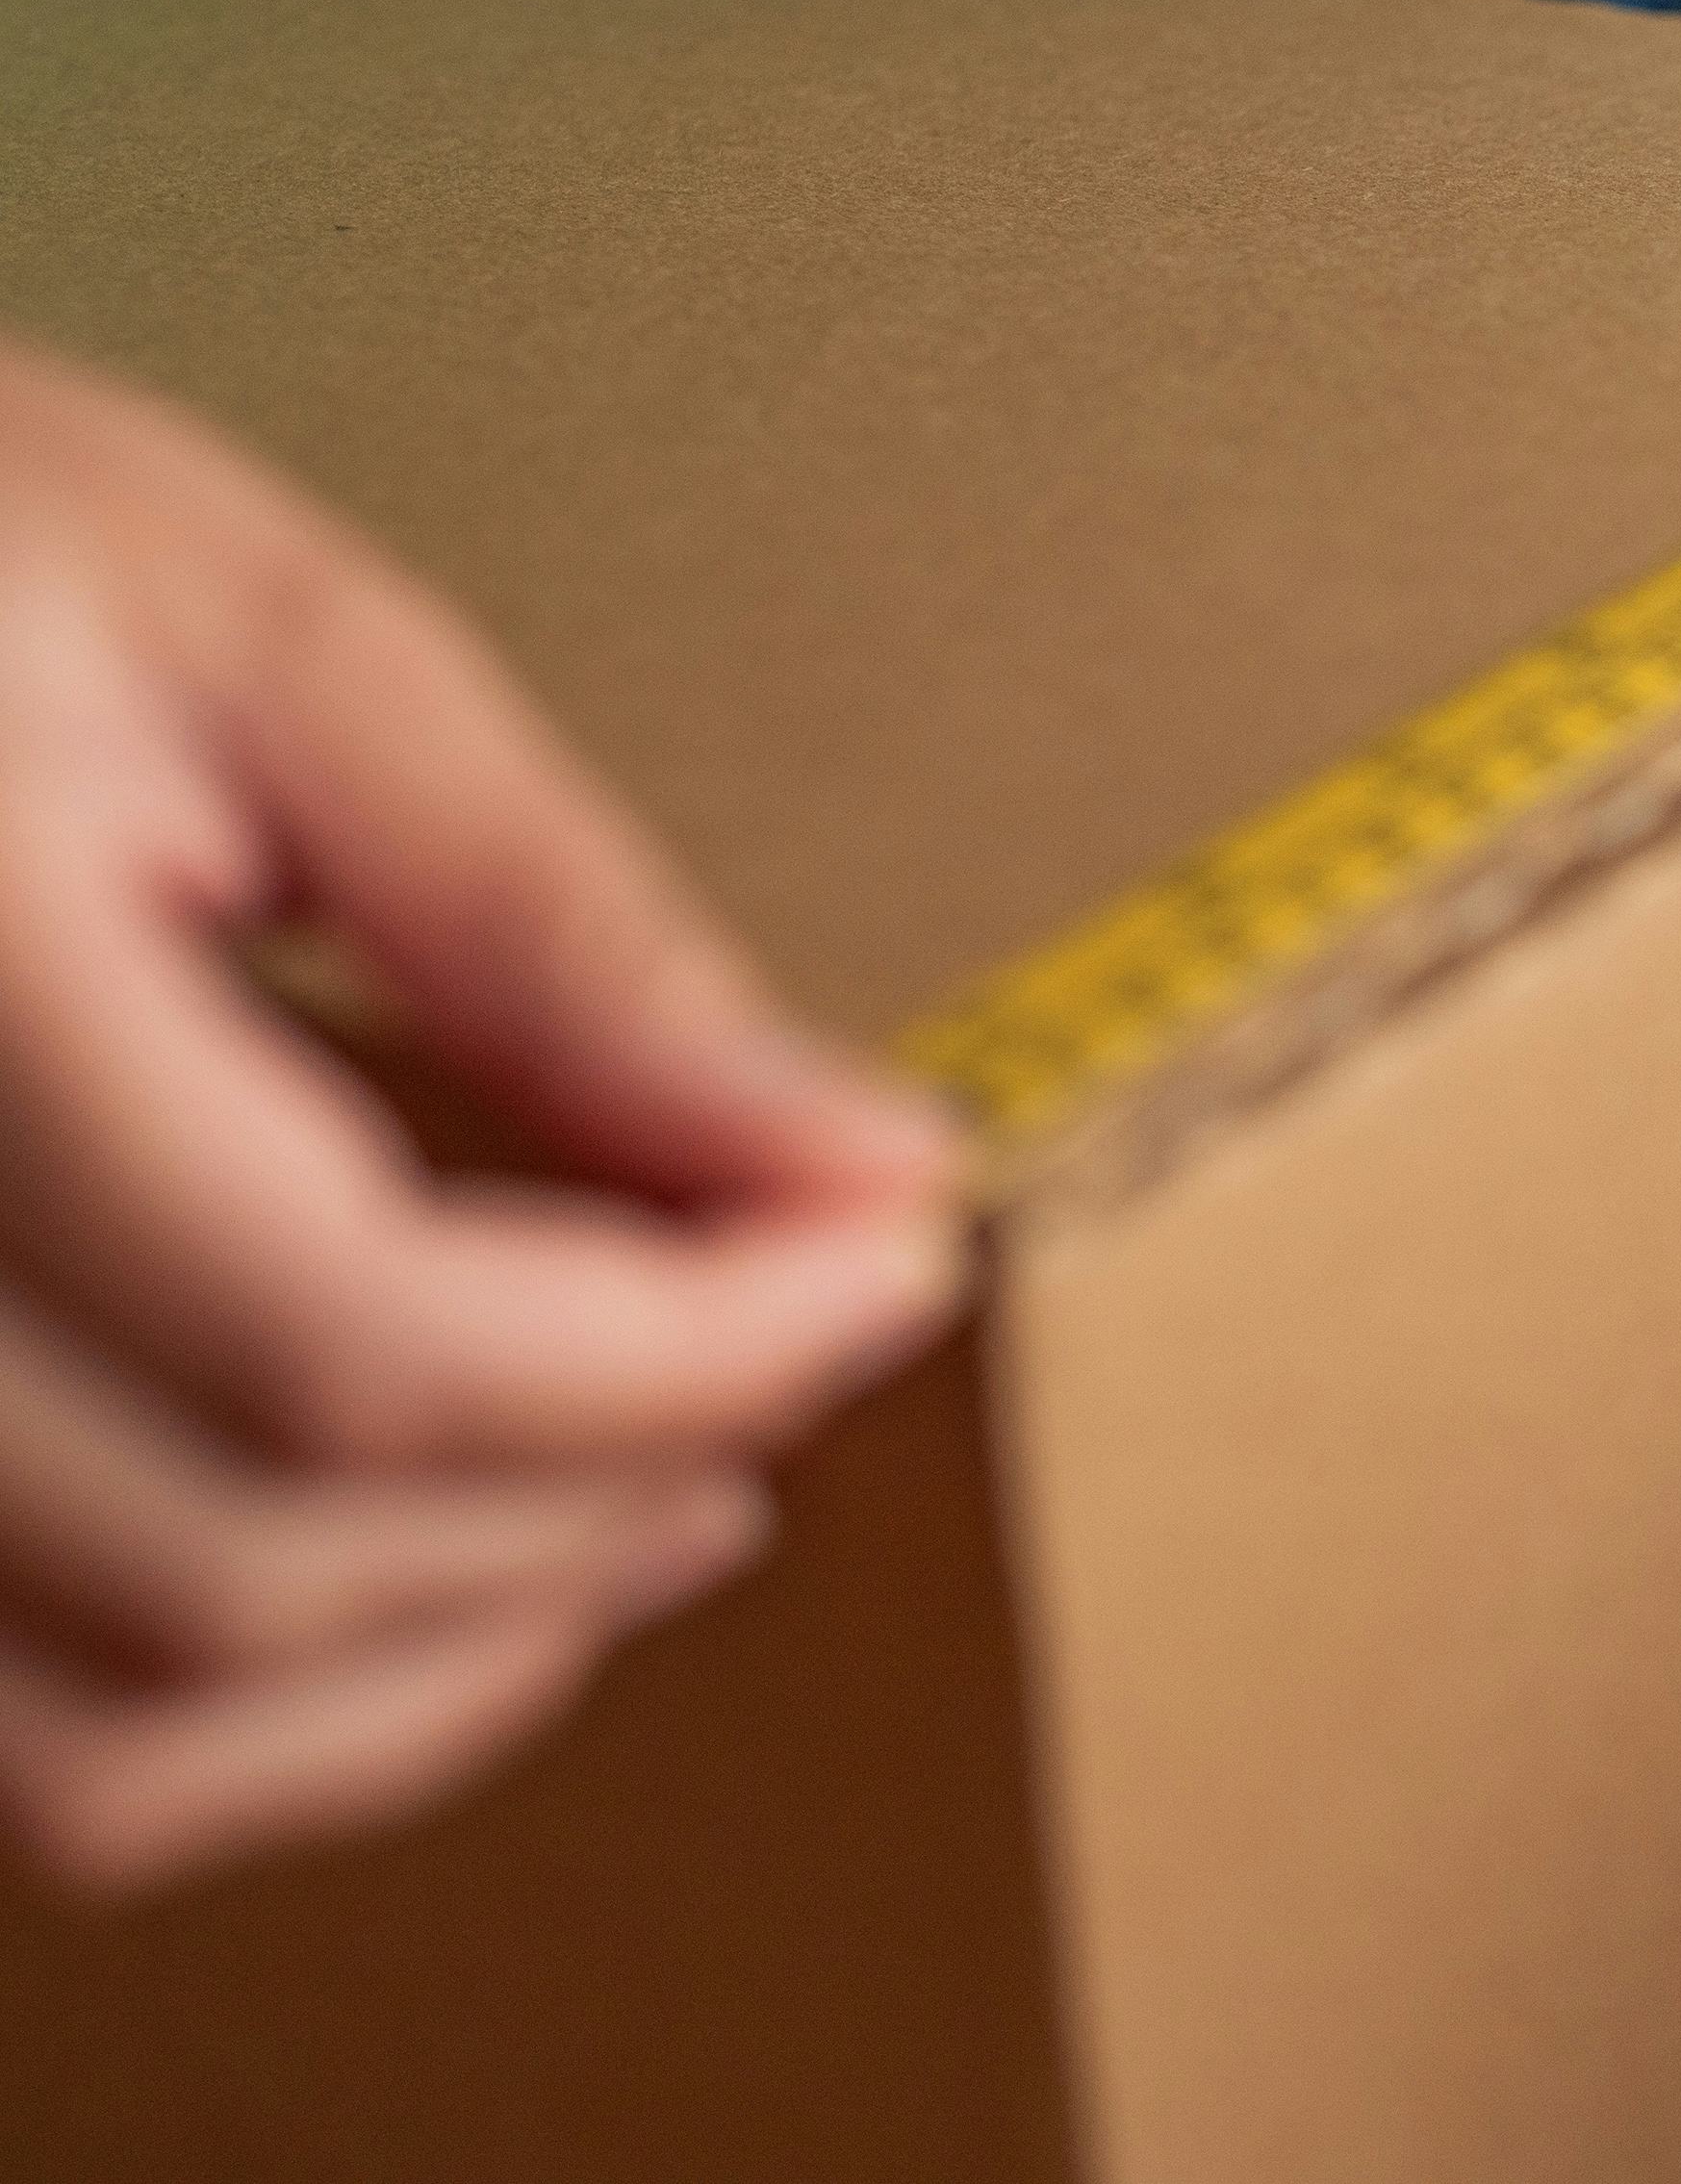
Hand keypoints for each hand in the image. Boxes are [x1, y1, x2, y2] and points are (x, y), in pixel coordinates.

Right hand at [0, 343, 961, 1894]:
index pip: (350, 1332)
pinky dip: (246, 1719)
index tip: (893, 1247)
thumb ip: (547, 921)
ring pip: (107, 1745)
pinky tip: (432, 1563)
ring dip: (434, 1667)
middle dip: (600, 1491)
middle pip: (244, 1567)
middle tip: (814, 1332)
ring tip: (662, 1494)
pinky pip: (0, 1742)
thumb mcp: (260, 635)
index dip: (687, 1348)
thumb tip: (854, 1156)